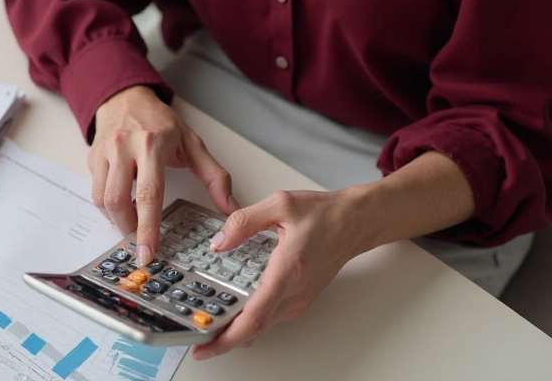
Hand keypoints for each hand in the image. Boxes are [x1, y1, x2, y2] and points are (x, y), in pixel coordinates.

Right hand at [89, 85, 237, 264]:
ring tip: (132, 221)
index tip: (148, 253)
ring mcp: (104, 152)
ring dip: (116, 219)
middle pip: (117, 201)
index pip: (148, 195)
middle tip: (141, 241)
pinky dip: (107, 206)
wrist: (127, 98)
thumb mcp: (192, 143)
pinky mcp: (92, 157)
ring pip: (101, 199)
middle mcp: (123, 147)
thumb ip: (215, 176)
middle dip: (128, 229)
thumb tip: (229, 207)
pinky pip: (95, 190)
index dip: (147, 228)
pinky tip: (122, 203)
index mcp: (151, 144)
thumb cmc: (160, 122)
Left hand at [194, 189, 367, 358]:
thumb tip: (219, 242)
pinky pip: (271, 317)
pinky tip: (234, 310)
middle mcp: (294, 292)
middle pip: (255, 329)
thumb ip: (243, 222)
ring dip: (236, 330)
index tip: (205, 347)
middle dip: (223, 340)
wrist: (354, 222)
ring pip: (262, 326)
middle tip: (197, 341)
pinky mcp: (299, 299)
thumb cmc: (324, 214)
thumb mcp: (279, 204)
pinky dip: (250, 320)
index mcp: (287, 270)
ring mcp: (299, 299)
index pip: (255, 315)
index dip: (227, 337)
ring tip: (209, 323)